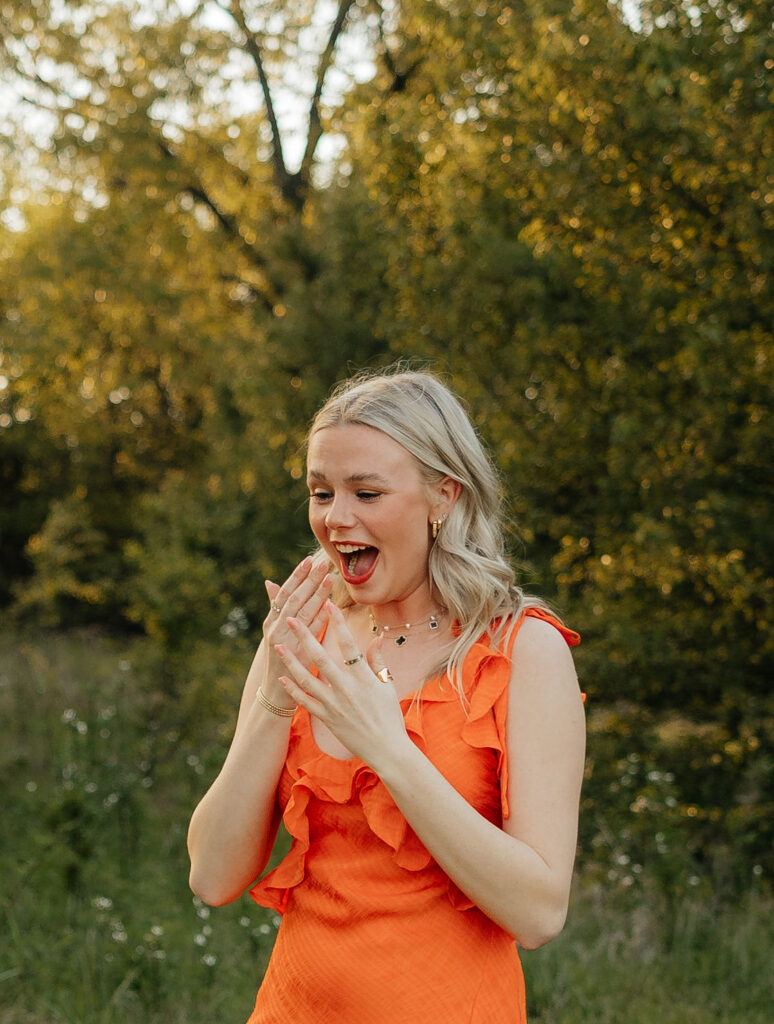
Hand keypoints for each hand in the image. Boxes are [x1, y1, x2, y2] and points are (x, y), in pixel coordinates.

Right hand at [261, 556, 332, 703]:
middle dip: (309, 580)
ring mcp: (281, 641)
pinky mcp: (292, 655)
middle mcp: (274, 628)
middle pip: (293, 599)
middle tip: (323, 564)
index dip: (296, 576)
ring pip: (301, 613)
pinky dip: (319, 619)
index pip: (284, 593)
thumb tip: (269, 582)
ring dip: (316, 595)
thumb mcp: (275, 631)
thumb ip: (277, 608)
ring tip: (330, 579)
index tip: (308, 560)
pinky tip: (330, 607)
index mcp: (271, 620)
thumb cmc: (280, 658)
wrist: (276, 692)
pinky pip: (309, 634)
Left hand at [275, 601, 409, 771]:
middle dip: (305, 636)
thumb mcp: (389, 686)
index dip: (338, 623)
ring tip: (278, 646)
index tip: (329, 604)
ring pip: (308, 679)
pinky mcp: (327, 719)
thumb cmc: (390, 717)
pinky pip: (306, 702)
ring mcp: (334, 705)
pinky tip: (283, 677)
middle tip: (291, 618)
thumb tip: (376, 637)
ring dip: (291, 661)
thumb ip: (378, 661)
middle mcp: (347, 690)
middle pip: (322, 658)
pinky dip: (294, 690)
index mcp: (364, 679)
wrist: (387, 750)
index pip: (349, 645)